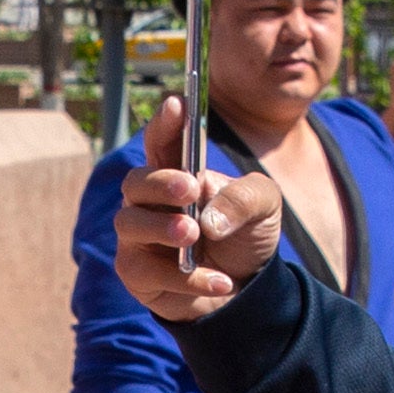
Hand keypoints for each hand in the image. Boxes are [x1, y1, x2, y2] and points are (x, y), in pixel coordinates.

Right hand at [117, 103, 285, 321]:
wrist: (247, 288)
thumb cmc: (246, 236)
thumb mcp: (264, 206)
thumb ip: (245, 198)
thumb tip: (209, 221)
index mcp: (178, 174)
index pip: (162, 142)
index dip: (165, 123)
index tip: (177, 104)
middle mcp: (150, 202)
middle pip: (134, 182)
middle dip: (159, 182)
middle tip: (190, 188)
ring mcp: (138, 238)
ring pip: (129, 223)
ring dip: (162, 227)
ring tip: (193, 234)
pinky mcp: (138, 275)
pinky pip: (149, 272)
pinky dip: (187, 278)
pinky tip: (223, 283)